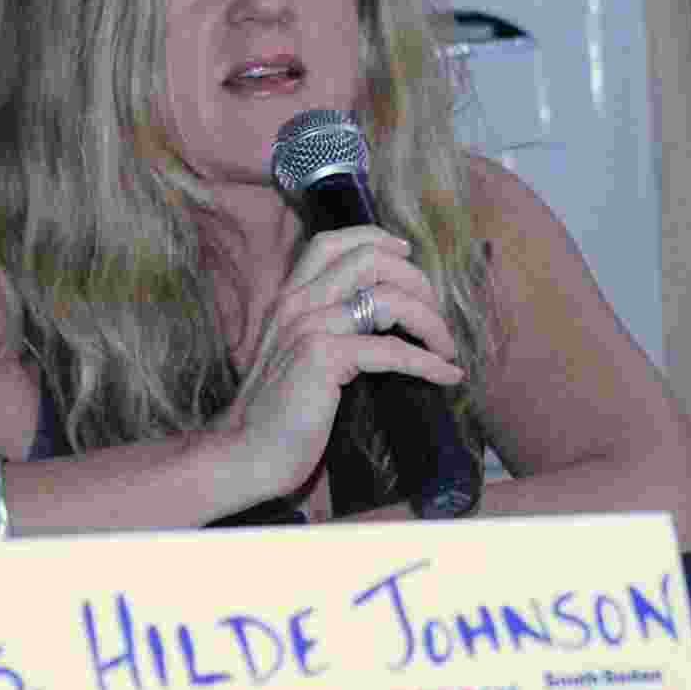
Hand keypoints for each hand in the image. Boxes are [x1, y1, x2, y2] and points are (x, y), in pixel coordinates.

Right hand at [227, 225, 464, 499]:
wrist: (245, 451)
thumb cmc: (275, 411)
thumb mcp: (293, 354)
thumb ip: (322, 328)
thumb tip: (377, 322)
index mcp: (289, 297)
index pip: (331, 242)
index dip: (375, 239)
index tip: (407, 254)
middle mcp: (297, 303)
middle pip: (370, 259)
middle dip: (416, 281)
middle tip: (434, 314)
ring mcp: (308, 327)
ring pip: (389, 298)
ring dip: (430, 321)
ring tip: (445, 347)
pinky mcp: (322, 358)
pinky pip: (391, 350)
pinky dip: (427, 362)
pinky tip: (445, 376)